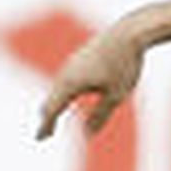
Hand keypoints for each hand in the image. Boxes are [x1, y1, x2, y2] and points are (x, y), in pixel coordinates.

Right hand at [37, 22, 145, 138]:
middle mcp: (66, 73)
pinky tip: (66, 93)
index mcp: (70, 84)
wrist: (130, 32)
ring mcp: (72, 63)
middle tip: (44, 134)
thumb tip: (87, 134)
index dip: (46, 126)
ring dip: (53, 104)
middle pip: (52, 99)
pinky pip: (66, 78)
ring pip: (58, 87)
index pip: (53, 110)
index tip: (40, 139)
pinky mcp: (80, 57)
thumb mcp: (116, 95)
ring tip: (50, 117)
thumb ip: (100, 116)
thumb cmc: (124, 65)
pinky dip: (62, 91)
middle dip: (48, 117)